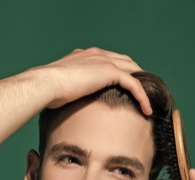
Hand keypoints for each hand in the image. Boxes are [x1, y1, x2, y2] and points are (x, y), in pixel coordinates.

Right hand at [31, 47, 151, 114]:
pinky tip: (147, 110)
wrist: (46, 84)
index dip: (122, 73)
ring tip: (148, 103)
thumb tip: (71, 105)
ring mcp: (104, 60)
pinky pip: (134, 84)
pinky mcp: (110, 71)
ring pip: (133, 71)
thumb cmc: (48, 90)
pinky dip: (142, 97)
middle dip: (137, 76)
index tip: (127, 90)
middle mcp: (97, 54)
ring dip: (143, 87)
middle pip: (126, 63)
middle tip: (143, 96)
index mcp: (86, 56)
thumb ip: (73, 89)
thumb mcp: (63, 87)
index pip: (111, 60)